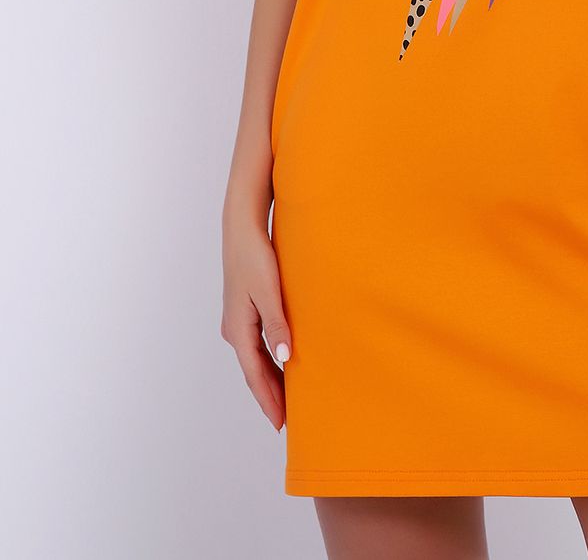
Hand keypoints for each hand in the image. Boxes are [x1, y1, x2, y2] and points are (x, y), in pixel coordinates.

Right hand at [221, 210, 292, 432]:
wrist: (241, 228)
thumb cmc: (255, 256)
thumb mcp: (269, 291)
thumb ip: (278, 325)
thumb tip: (285, 358)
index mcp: (239, 330)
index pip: (255, 375)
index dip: (269, 400)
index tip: (281, 424)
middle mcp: (234, 329)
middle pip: (254, 371)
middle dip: (269, 395)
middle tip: (287, 420)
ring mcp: (237, 320)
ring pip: (255, 358)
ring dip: (270, 378)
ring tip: (287, 399)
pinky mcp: (243, 310)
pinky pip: (256, 344)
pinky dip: (268, 359)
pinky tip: (282, 362)